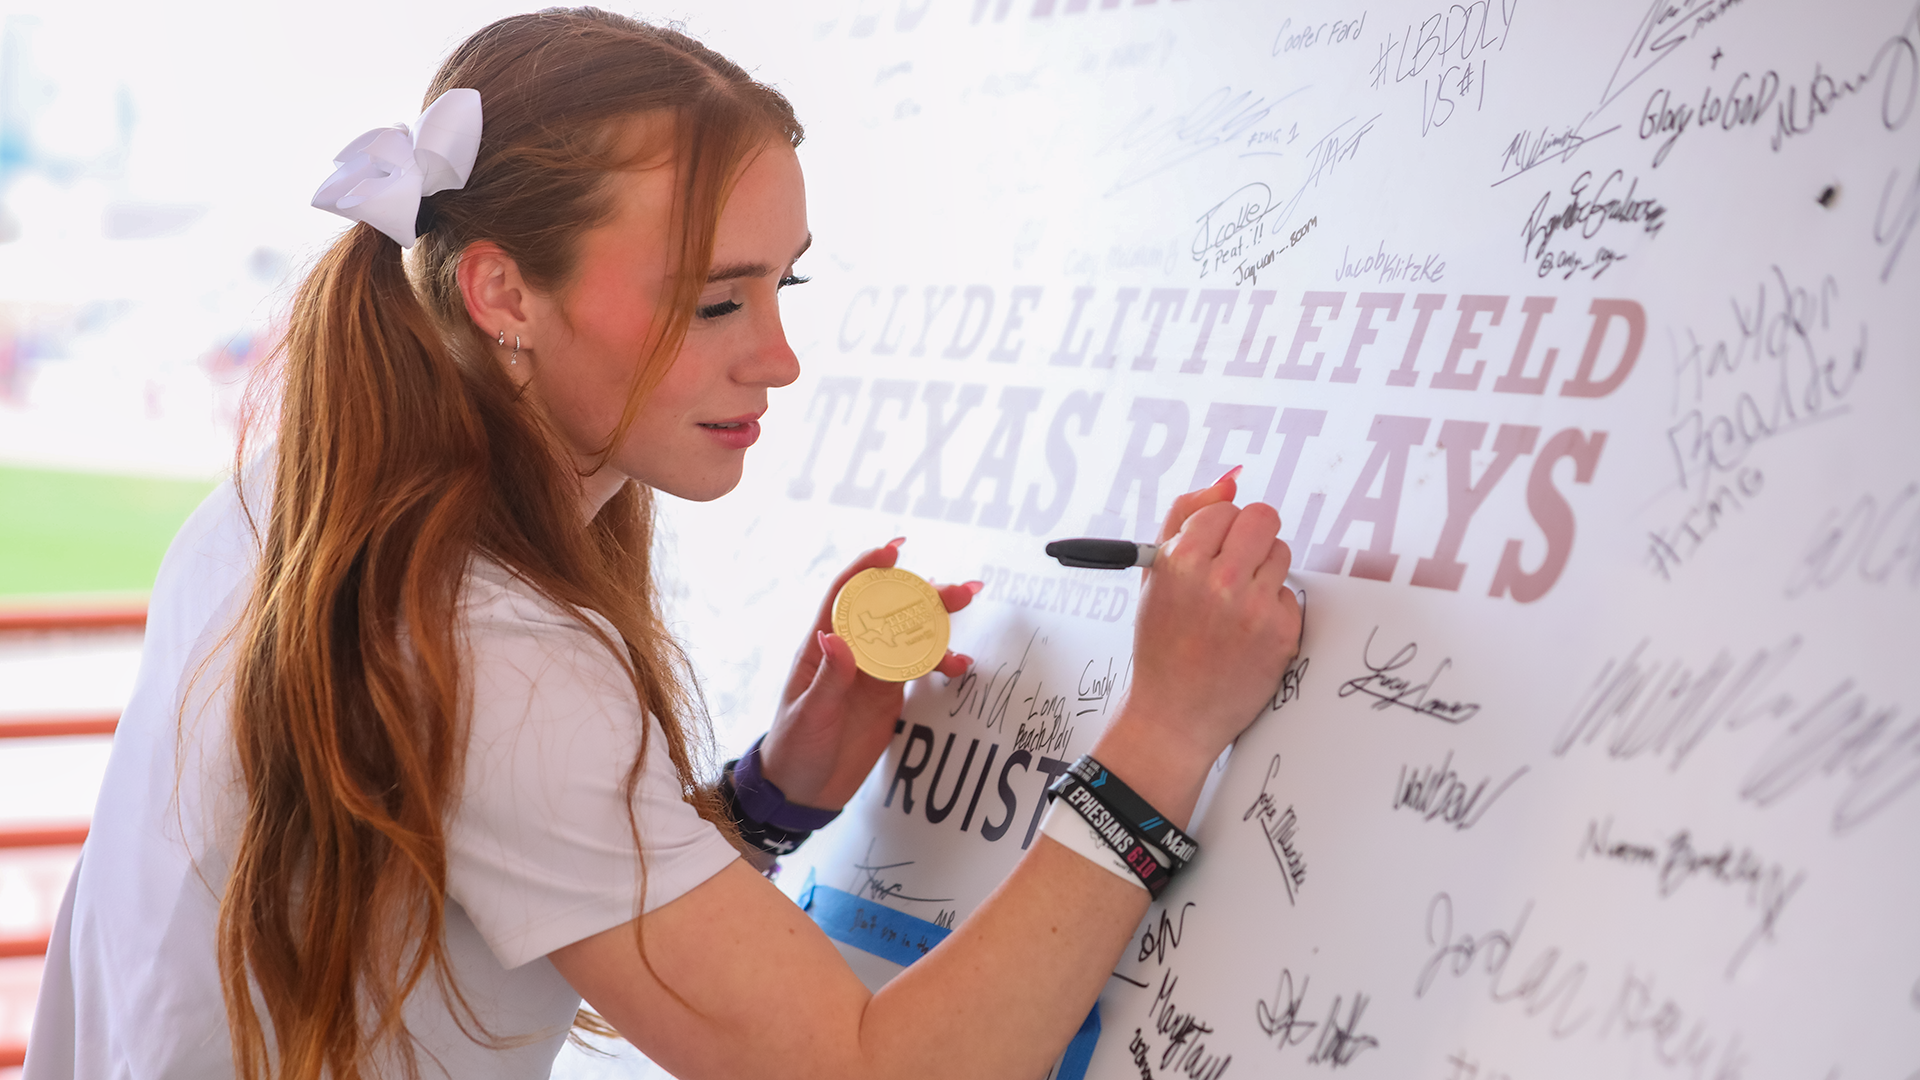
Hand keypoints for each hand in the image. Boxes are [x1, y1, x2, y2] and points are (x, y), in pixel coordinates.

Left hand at [759, 539, 977, 810]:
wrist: (803, 792)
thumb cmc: (795, 749)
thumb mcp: (809, 715)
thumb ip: (829, 678)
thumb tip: (835, 636)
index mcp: (822, 646)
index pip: (845, 595)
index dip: (867, 569)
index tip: (894, 551)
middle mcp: (851, 651)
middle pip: (889, 611)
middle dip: (922, 593)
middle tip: (959, 589)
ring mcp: (872, 673)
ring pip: (910, 634)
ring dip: (938, 620)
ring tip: (968, 606)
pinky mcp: (889, 695)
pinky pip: (919, 668)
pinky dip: (940, 661)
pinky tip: (960, 663)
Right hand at [1103, 468, 1301, 795]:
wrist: (1173, 715)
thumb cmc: (1162, 643)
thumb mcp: (1154, 574)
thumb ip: (1184, 516)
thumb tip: (1230, 481)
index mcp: (1180, 561)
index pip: (1224, 509)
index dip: (1219, 530)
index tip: (1211, 551)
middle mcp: (1219, 581)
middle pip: (1263, 518)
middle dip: (1252, 536)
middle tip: (1237, 565)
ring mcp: (1254, 608)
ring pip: (1282, 553)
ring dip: (1264, 571)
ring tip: (1236, 605)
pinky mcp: (1281, 633)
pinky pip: (1291, 594)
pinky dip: (1273, 609)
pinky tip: (1248, 633)